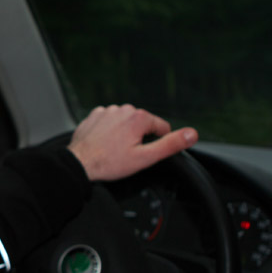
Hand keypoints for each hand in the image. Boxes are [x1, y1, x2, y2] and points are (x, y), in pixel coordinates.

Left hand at [68, 104, 197, 181]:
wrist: (79, 163)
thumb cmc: (109, 163)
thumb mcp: (146, 157)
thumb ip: (170, 144)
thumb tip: (192, 134)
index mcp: (139, 117)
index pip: (162, 127)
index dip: (157, 142)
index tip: (144, 152)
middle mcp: (123, 109)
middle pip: (143, 124)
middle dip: (140, 138)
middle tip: (128, 153)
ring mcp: (107, 110)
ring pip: (126, 123)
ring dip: (124, 134)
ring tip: (114, 149)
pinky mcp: (95, 115)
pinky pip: (110, 122)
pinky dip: (110, 131)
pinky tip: (105, 143)